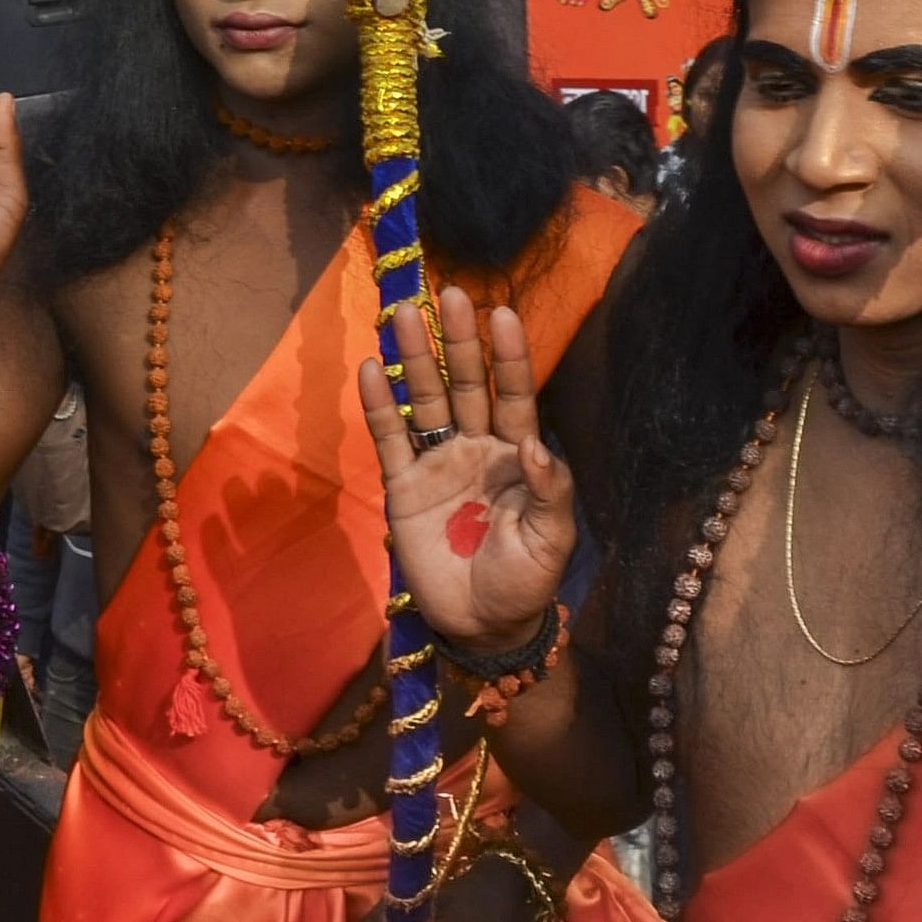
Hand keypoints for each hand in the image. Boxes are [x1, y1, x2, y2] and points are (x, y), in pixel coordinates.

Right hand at [354, 288, 575, 652]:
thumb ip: (550, 492)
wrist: (482, 626)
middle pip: (467, 384)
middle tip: (449, 295)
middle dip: (459, 342)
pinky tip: (370, 368)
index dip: (509, 356)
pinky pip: (391, 438)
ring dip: (416, 359)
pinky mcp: (404, 487)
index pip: (514, 394)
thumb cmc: (525, 581)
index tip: (502, 313)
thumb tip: (536, 445)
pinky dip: (380, 405)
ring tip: (405, 314)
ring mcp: (439, 463)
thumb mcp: (552, 541)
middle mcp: (478, 447)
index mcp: (518, 455)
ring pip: (427, 400)